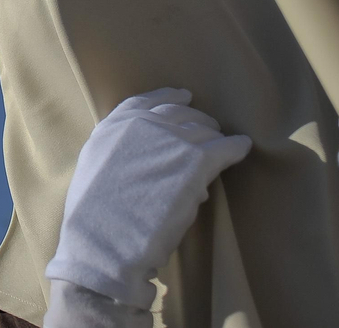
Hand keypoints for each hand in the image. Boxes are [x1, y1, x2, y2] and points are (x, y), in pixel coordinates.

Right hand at [45, 88, 251, 309]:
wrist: (105, 242)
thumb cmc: (96, 220)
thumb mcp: (95, 172)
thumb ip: (120, 155)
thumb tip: (154, 161)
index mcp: (113, 126)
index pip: (145, 102)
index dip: (167, 97)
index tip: (183, 96)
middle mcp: (142, 124)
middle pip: (180, 113)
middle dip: (196, 121)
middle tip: (209, 131)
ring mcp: (169, 139)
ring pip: (204, 131)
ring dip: (214, 139)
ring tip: (225, 145)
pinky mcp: (195, 160)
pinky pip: (225, 148)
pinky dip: (236, 147)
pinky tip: (243, 147)